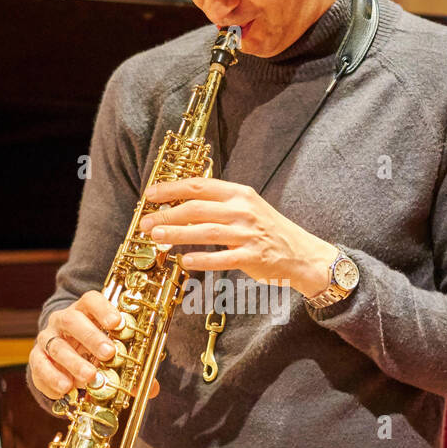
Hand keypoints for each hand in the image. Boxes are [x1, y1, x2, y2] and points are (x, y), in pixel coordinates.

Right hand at [29, 289, 160, 400]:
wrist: (60, 356)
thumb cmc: (92, 350)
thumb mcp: (112, 352)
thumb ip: (130, 367)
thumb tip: (152, 387)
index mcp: (85, 311)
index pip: (91, 300)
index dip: (104, 309)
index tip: (118, 323)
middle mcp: (63, 320)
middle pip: (72, 320)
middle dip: (91, 337)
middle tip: (109, 354)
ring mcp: (47, 338)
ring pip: (56, 345)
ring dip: (74, 362)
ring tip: (89, 377)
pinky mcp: (37, 357)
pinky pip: (40, 366)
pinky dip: (52, 378)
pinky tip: (65, 389)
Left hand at [139, 177, 334, 297]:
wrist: (301, 253)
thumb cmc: (268, 230)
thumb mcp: (247, 207)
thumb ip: (219, 204)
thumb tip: (182, 204)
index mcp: (239, 194)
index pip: (199, 186)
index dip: (171, 189)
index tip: (150, 194)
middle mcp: (242, 210)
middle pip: (197, 208)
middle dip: (167, 214)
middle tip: (145, 223)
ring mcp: (248, 234)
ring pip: (205, 232)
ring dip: (177, 234)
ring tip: (156, 238)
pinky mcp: (252, 256)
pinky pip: (222, 258)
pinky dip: (201, 259)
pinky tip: (184, 261)